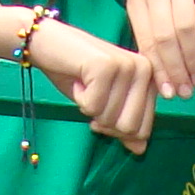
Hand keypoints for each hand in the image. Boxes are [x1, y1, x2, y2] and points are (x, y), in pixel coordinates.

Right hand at [30, 20, 157, 152]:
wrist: (46, 43)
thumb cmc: (75, 74)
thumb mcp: (103, 104)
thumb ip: (123, 124)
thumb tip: (140, 150)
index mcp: (149, 79)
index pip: (143, 130)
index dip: (115, 130)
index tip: (101, 107)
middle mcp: (144, 69)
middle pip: (129, 128)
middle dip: (102, 121)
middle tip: (91, 96)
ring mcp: (126, 65)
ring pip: (110, 119)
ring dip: (88, 108)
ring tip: (84, 83)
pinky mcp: (105, 65)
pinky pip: (93, 106)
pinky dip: (79, 98)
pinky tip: (78, 78)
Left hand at [126, 0, 194, 97]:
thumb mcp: (159, 9)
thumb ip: (155, 38)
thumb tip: (160, 84)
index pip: (146, 42)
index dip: (158, 71)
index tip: (170, 94)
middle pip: (164, 37)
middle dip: (176, 69)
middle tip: (187, 92)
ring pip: (185, 27)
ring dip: (193, 58)